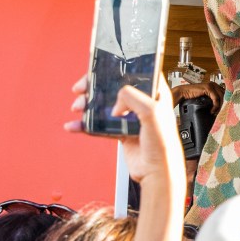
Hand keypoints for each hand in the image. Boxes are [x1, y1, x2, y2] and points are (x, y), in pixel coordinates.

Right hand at [66, 74, 185, 190]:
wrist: (157, 170)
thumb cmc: (164, 143)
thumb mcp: (152, 112)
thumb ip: (134, 99)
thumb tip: (118, 98)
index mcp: (155, 93)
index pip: (135, 74)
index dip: (117, 70)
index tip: (100, 70)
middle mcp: (143, 103)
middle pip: (115, 89)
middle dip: (96, 88)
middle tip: (82, 89)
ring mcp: (131, 117)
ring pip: (105, 105)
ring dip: (89, 105)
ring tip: (78, 107)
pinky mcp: (122, 132)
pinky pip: (100, 125)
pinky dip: (86, 124)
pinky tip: (76, 125)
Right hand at [171, 81, 223, 111]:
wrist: (184, 92)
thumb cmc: (193, 96)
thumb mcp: (204, 97)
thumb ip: (211, 98)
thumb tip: (219, 106)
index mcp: (214, 85)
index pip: (224, 93)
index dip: (224, 101)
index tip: (221, 110)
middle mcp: (214, 84)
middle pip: (224, 95)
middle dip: (222, 105)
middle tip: (218, 113)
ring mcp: (211, 85)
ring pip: (221, 97)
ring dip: (219, 106)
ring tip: (214, 113)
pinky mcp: (208, 88)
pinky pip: (216, 98)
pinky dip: (215, 105)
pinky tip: (212, 110)